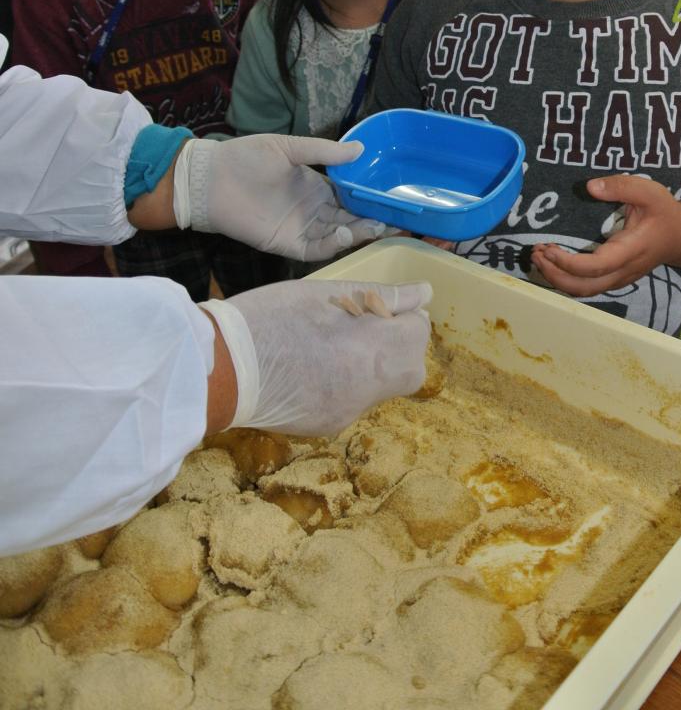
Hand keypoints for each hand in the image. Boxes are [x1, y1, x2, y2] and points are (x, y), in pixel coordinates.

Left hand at [173, 135, 386, 260]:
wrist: (211, 179)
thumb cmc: (246, 157)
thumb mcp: (287, 147)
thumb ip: (323, 151)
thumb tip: (360, 149)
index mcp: (317, 187)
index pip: (352, 197)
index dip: (372, 200)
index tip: (395, 199)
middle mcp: (314, 210)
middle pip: (351, 219)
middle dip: (373, 221)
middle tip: (397, 220)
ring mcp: (301, 228)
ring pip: (338, 235)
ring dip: (358, 232)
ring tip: (376, 226)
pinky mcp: (287, 244)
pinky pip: (315, 248)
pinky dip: (332, 244)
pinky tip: (344, 232)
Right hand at [201, 279, 431, 434]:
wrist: (218, 368)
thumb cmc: (270, 317)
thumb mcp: (325, 294)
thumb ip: (383, 297)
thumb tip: (424, 294)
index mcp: (370, 352)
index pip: (418, 332)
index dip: (400, 316)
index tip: (373, 307)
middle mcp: (366, 391)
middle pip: (410, 367)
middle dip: (395, 344)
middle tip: (359, 324)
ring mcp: (347, 412)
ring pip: (382, 385)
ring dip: (370, 363)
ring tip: (330, 344)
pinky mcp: (327, 425)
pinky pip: (353, 399)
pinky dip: (344, 382)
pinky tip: (311, 366)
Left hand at [531, 175, 680, 296]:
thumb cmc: (664, 212)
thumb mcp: (649, 191)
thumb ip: (621, 186)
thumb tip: (590, 187)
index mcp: (631, 251)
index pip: (596, 268)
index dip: (568, 263)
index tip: (548, 248)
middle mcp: (623, 271)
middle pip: (585, 288)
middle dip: (555, 275)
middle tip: (536, 253)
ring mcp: (618, 279)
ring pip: (584, 291)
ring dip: (557, 278)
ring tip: (538, 256)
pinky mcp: (613, 279)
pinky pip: (586, 286)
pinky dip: (565, 277)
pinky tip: (552, 260)